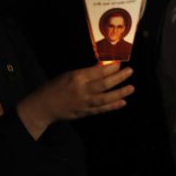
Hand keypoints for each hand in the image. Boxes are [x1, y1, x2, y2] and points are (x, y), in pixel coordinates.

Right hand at [17, 62, 132, 137]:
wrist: (45, 106)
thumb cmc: (55, 87)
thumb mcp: (68, 75)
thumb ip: (85, 73)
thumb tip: (102, 68)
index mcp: (76, 77)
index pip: (97, 72)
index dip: (110, 68)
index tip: (120, 63)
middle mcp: (82, 90)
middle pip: (104, 84)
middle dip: (119, 77)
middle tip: (130, 71)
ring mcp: (85, 103)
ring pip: (106, 98)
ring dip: (120, 93)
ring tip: (131, 88)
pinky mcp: (85, 113)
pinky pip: (102, 109)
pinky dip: (113, 106)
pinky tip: (122, 102)